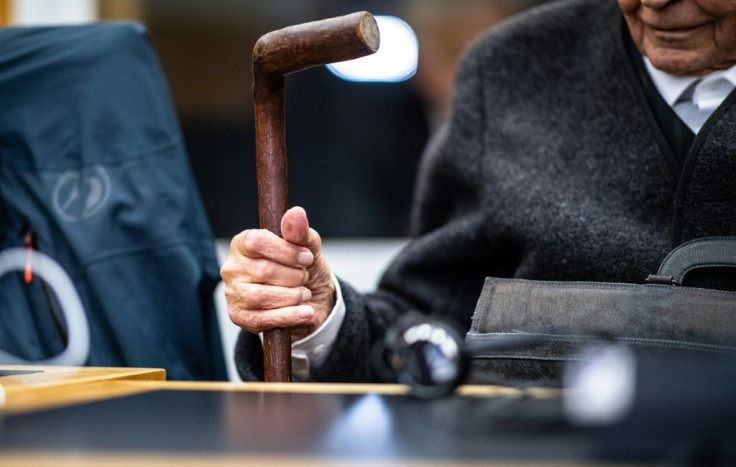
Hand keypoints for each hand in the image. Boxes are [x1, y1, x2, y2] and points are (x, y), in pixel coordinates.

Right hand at [221, 206, 334, 341]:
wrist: (309, 300)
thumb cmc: (302, 268)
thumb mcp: (307, 248)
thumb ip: (300, 232)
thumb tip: (296, 213)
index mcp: (243, 243)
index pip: (256, 241)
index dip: (286, 251)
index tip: (308, 258)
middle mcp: (232, 267)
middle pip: (263, 271)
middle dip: (293, 276)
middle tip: (305, 278)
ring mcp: (233, 293)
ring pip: (261, 296)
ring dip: (292, 296)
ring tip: (305, 294)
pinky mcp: (239, 316)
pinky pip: (262, 319)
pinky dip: (289, 316)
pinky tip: (306, 312)